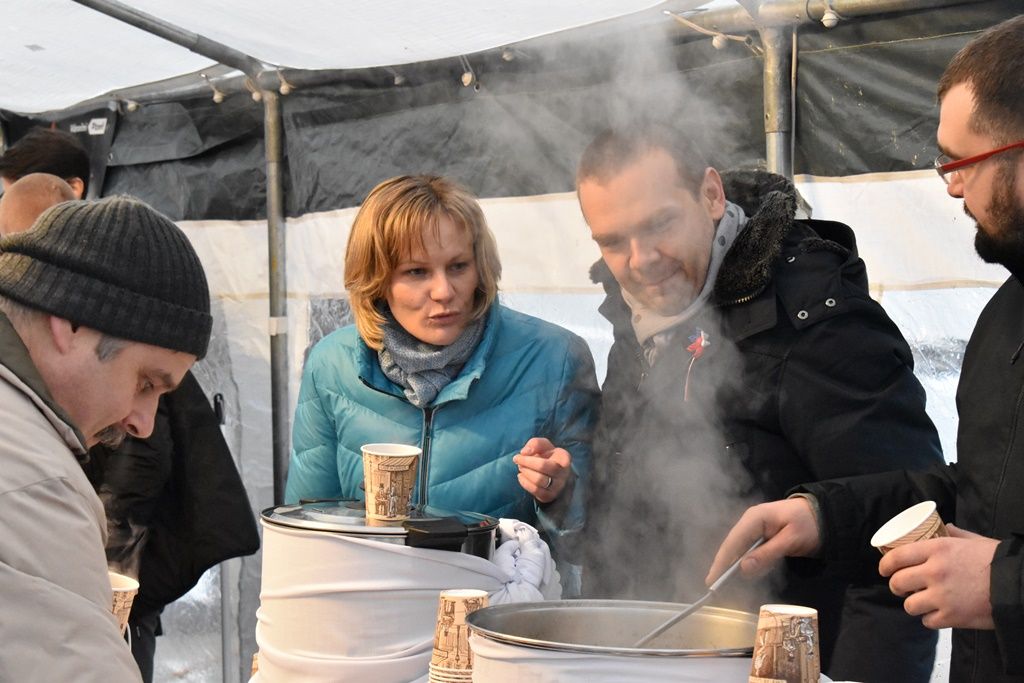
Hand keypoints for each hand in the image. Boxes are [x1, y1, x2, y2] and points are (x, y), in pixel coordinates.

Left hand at [513, 437, 570, 503]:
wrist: (553, 473)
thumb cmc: (547, 456)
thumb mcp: (543, 445)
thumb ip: (535, 444)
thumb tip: (524, 452)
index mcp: (564, 458)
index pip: (549, 459)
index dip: (530, 459)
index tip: (521, 454)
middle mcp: (564, 474)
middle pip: (542, 468)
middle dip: (526, 463)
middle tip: (517, 459)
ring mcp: (558, 487)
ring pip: (539, 481)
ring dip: (525, 472)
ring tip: (520, 467)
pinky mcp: (550, 496)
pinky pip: (536, 491)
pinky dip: (525, 483)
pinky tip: (521, 476)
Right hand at [705, 498, 821, 585]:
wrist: (827, 514)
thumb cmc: (810, 524)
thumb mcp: (791, 540)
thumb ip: (767, 554)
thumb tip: (742, 568)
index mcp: (754, 518)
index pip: (732, 541)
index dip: (721, 561)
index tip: (712, 580)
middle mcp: (750, 522)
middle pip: (732, 546)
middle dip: (724, 566)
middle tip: (714, 586)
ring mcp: (756, 529)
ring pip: (740, 550)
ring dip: (735, 566)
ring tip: (726, 584)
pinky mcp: (763, 537)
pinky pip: (751, 551)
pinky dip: (748, 563)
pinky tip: (746, 574)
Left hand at [880, 524, 997, 629]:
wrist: (1018, 585)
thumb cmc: (997, 561)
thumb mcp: (974, 540)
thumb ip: (955, 534)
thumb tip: (944, 526)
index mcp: (937, 549)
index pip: (897, 556)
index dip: (885, 565)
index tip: (884, 570)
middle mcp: (934, 572)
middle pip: (898, 582)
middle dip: (896, 586)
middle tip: (901, 587)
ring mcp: (941, 596)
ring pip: (909, 605)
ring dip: (913, 604)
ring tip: (921, 602)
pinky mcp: (951, 617)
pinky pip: (927, 621)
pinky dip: (930, 619)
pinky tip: (937, 614)